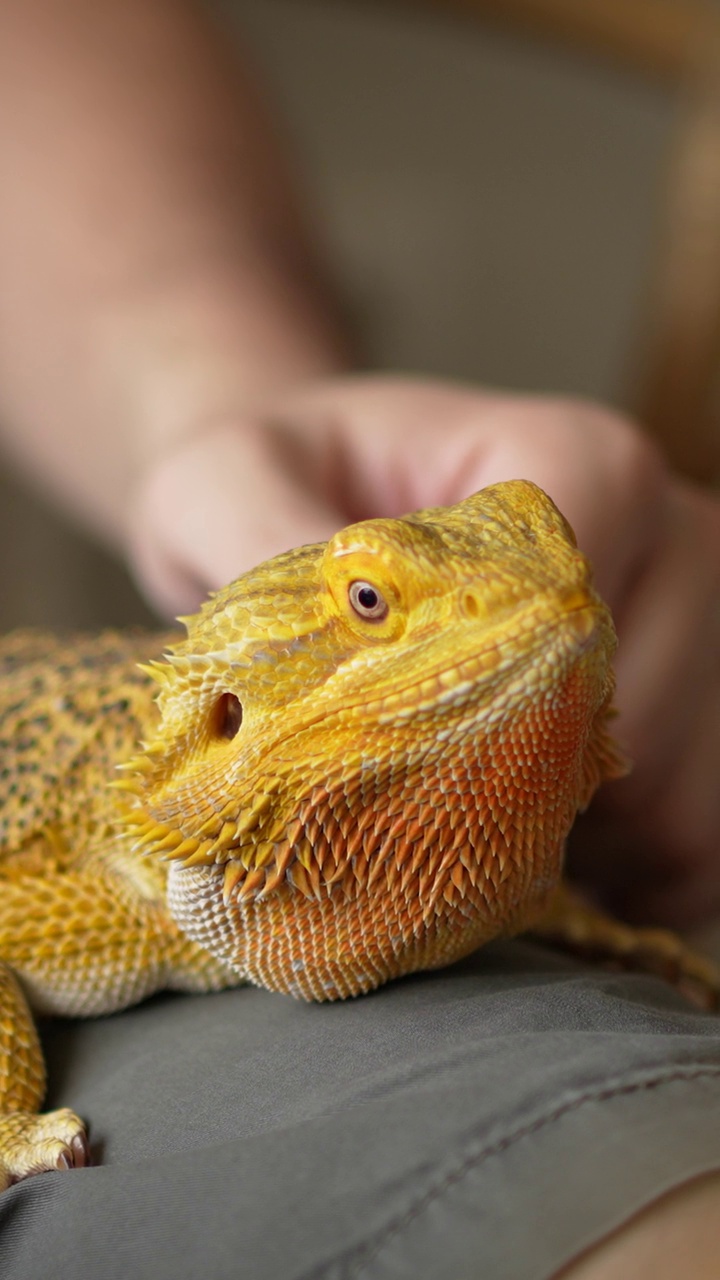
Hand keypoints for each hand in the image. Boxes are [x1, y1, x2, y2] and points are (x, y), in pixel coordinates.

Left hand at [128, 374, 719, 924]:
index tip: (390, 755)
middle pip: (648, 717)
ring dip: (591, 846)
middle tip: (415, 815)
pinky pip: (712, 831)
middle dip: (525, 797)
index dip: (482, 720)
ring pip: (695, 788)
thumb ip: (259, 545)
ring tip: (479, 836)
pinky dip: (643, 874)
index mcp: (576, 459)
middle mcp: (673, 526)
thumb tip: (320, 661)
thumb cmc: (287, 483)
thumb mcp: (224, 484)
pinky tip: (552, 859)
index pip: (572, 621)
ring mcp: (705, 614)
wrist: (332, 487)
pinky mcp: (707, 691)